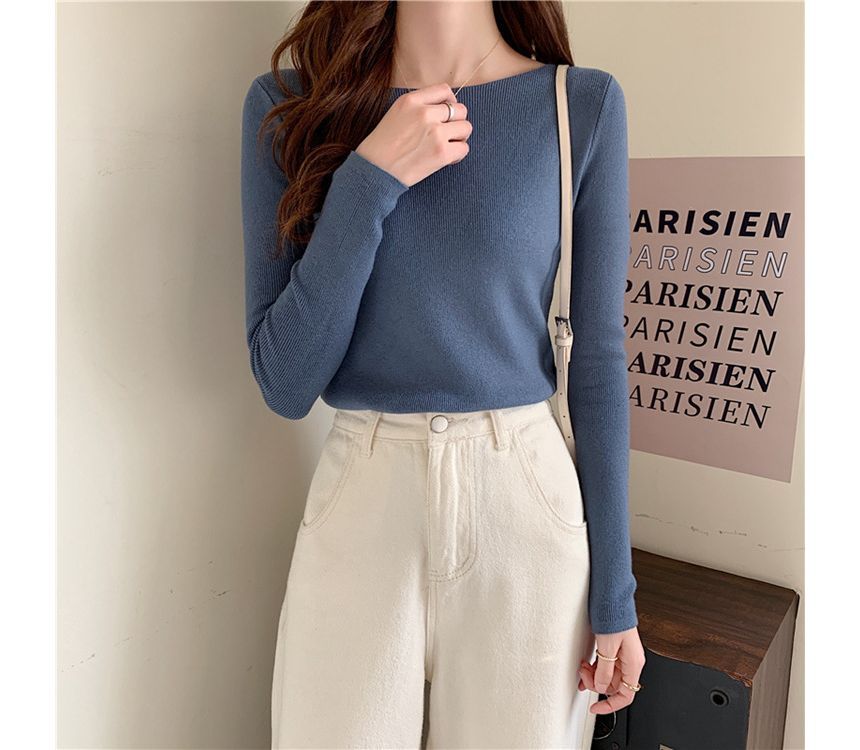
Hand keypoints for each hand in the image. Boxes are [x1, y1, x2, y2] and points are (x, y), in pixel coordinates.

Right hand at [355, 83, 471, 187]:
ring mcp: (435, 132)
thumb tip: (444, 109)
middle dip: (456, 122)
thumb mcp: (395, 113)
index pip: (444, 90)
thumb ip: (418, 107)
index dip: (451, 102)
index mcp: (412, 100)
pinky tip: (445, 159)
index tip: (447, 114)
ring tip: (447, 146)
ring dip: (459, 138)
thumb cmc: (382, 146)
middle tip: (448, 134)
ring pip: (466, 128)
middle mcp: (425, 113)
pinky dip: (458, 155)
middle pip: (460, 109)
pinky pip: (464, 148)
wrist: (375, 171)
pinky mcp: (442, 153)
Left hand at [578, 626, 645, 713]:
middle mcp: (630, 662)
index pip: (626, 696)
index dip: (610, 706)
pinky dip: (595, 667)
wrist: (611, 599)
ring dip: (593, 675)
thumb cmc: (613, 618)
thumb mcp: (606, 649)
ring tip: (582, 667)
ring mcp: (623, 655)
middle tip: (583, 675)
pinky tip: (586, 664)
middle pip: (613, 686)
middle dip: (596, 684)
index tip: (595, 708)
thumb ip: (604, 672)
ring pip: (608, 676)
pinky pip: (605, 665)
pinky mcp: (615, 648)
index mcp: (633, 664)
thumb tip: (600, 688)